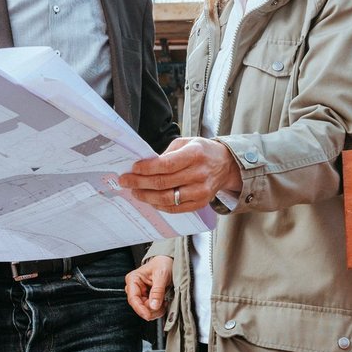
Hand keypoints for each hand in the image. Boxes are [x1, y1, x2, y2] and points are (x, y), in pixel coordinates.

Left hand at [118, 137, 241, 213]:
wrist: (226, 165)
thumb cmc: (202, 152)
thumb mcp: (186, 142)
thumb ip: (167, 153)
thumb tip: (145, 165)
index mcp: (195, 154)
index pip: (166, 165)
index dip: (146, 168)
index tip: (133, 169)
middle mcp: (199, 174)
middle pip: (163, 182)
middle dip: (139, 183)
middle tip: (125, 181)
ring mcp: (200, 191)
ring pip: (167, 198)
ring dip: (147, 196)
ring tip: (135, 191)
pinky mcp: (200, 203)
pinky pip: (175, 208)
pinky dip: (159, 205)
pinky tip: (150, 199)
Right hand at [125, 255, 172, 319]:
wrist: (168, 261)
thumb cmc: (163, 263)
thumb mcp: (162, 275)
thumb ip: (157, 291)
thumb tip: (153, 305)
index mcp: (133, 279)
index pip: (133, 299)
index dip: (140, 309)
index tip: (148, 316)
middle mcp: (134, 287)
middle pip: (139, 306)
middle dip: (151, 309)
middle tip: (162, 305)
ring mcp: (140, 293)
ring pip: (145, 309)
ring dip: (156, 310)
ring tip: (164, 302)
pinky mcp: (146, 297)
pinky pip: (150, 308)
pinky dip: (158, 308)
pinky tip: (163, 302)